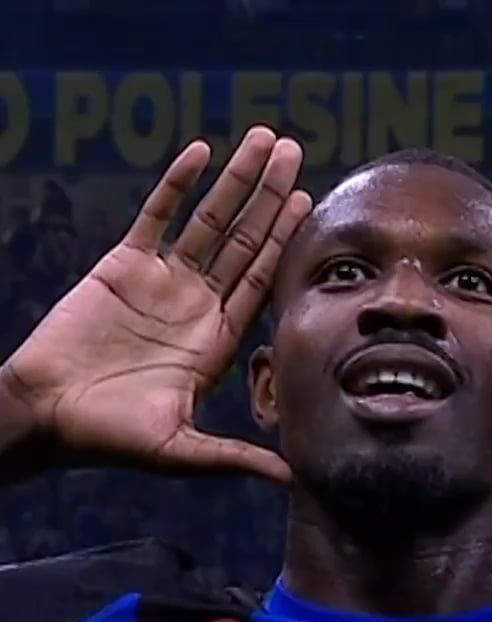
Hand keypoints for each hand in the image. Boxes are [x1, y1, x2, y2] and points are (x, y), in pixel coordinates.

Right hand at [2, 126, 311, 481]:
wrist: (48, 414)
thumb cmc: (110, 439)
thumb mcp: (182, 452)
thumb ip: (237, 458)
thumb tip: (294, 480)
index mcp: (215, 343)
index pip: (260, 282)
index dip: (285, 243)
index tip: (311, 205)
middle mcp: (195, 306)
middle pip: (243, 241)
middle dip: (270, 197)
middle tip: (297, 154)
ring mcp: (161, 282)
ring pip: (208, 220)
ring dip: (235, 180)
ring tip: (265, 140)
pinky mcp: (123, 266)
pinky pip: (156, 215)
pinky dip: (178, 184)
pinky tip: (200, 152)